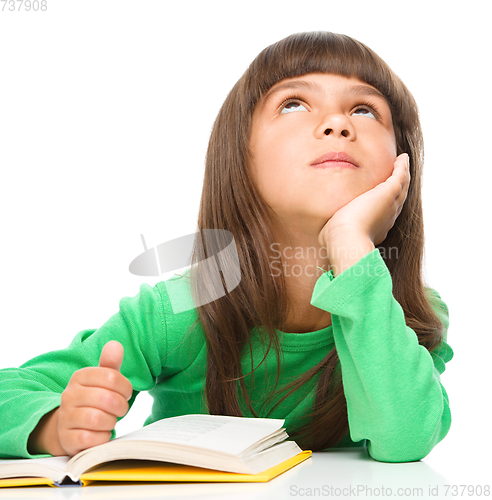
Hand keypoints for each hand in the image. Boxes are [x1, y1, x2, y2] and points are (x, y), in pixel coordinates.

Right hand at [56, 341, 132, 455]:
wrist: (70, 426)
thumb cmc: (94, 399)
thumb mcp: (103, 379)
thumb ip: (110, 363)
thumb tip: (115, 344)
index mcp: (80, 376)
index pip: (112, 376)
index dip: (125, 387)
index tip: (125, 393)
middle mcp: (69, 395)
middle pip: (107, 399)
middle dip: (121, 406)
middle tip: (120, 409)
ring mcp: (65, 417)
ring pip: (98, 419)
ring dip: (111, 421)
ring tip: (110, 420)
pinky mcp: (67, 439)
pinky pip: (91, 439)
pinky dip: (103, 437)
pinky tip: (101, 433)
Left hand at [318, 153, 410, 247]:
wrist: (346, 239)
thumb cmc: (336, 241)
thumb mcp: (333, 235)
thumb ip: (331, 231)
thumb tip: (322, 234)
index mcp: (375, 228)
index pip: (384, 214)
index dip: (385, 205)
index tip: (382, 197)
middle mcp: (386, 218)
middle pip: (397, 199)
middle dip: (399, 187)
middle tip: (399, 174)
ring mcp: (390, 206)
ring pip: (401, 187)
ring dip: (403, 174)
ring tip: (403, 162)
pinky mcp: (388, 193)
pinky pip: (400, 176)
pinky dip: (402, 167)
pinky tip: (402, 157)